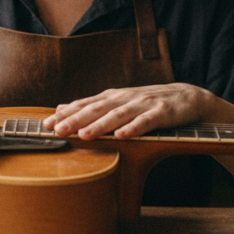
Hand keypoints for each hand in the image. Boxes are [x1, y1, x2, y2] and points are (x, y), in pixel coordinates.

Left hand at [42, 83, 213, 139]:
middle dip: (75, 120)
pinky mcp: (162, 113)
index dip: (65, 114)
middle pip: (96, 109)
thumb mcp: (118, 103)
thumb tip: (60, 107)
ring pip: (118, 116)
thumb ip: (91, 106)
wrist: (188, 98)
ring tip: (83, 134)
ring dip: (100, 125)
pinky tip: (122, 136)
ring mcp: (143, 104)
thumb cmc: (149, 103)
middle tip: (57, 130)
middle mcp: (124, 98)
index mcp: (112, 97)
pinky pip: (146, 122)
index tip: (46, 124)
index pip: (84, 104)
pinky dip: (134, 128)